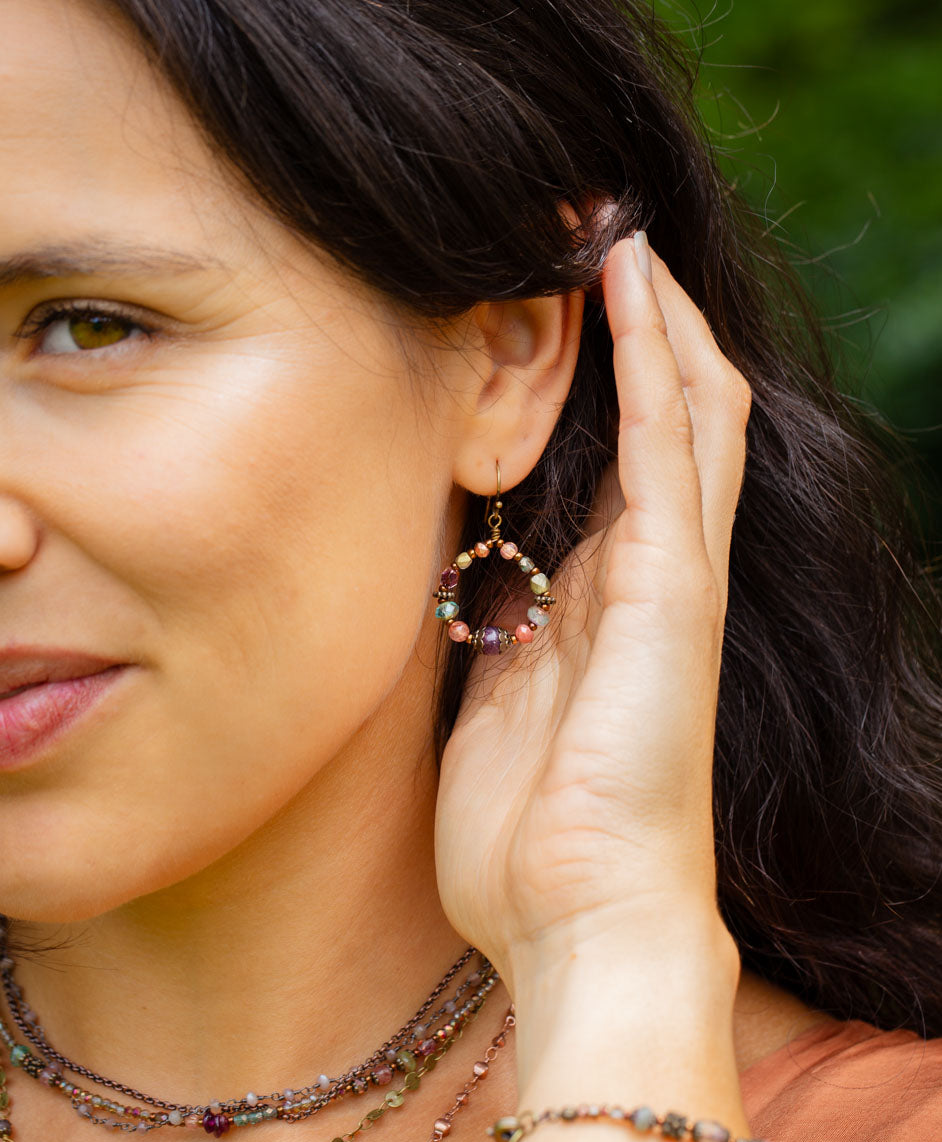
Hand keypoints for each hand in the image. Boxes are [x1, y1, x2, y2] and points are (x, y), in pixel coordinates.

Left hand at [434, 233, 751, 991]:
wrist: (585, 924)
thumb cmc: (531, 840)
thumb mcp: (492, 709)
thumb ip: (492, 634)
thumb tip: (456, 580)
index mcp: (602, 601)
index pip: (616, 451)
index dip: (592, 368)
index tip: (537, 290)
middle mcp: (649, 573)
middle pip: (664, 411)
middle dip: (629, 318)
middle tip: (578, 224)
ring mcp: (674, 575)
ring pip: (687, 405)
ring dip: (651, 309)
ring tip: (608, 217)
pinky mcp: (676, 589)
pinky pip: (676, 445)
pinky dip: (655, 356)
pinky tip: (629, 279)